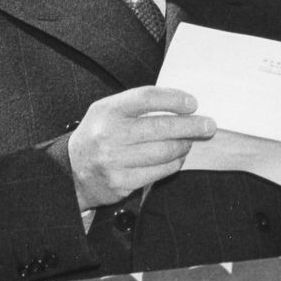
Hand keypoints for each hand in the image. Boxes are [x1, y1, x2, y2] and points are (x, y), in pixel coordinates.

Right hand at [66, 86, 212, 209]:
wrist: (72, 171)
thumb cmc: (97, 136)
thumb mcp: (107, 111)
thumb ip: (137, 106)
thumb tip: (178, 105)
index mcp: (107, 110)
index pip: (146, 98)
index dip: (173, 99)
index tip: (192, 103)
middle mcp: (109, 134)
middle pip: (161, 127)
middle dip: (191, 126)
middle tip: (208, 125)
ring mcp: (115, 160)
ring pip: (164, 152)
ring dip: (184, 146)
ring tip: (189, 142)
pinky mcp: (122, 182)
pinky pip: (159, 172)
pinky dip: (174, 164)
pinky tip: (177, 158)